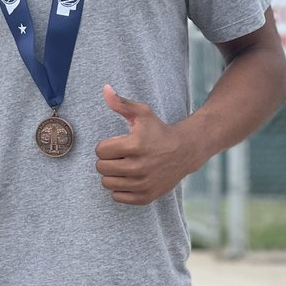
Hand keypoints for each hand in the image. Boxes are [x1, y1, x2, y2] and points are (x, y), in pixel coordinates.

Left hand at [94, 84, 201, 204]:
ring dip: (112, 175)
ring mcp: (143, 183)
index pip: (100, 151)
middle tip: (120, 156)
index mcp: (135, 145)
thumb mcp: (142, 113)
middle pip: (101, 168)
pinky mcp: (146, 196)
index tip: (117, 144)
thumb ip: (121, 102)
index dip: (106, 146)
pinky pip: (117, 197)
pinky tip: (130, 178)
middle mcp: (139, 167)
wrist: (185, 151)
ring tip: (124, 166)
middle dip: (107, 160)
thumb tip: (105, 89)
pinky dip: (120, 188)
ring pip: (107, 183)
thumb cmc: (159, 130)